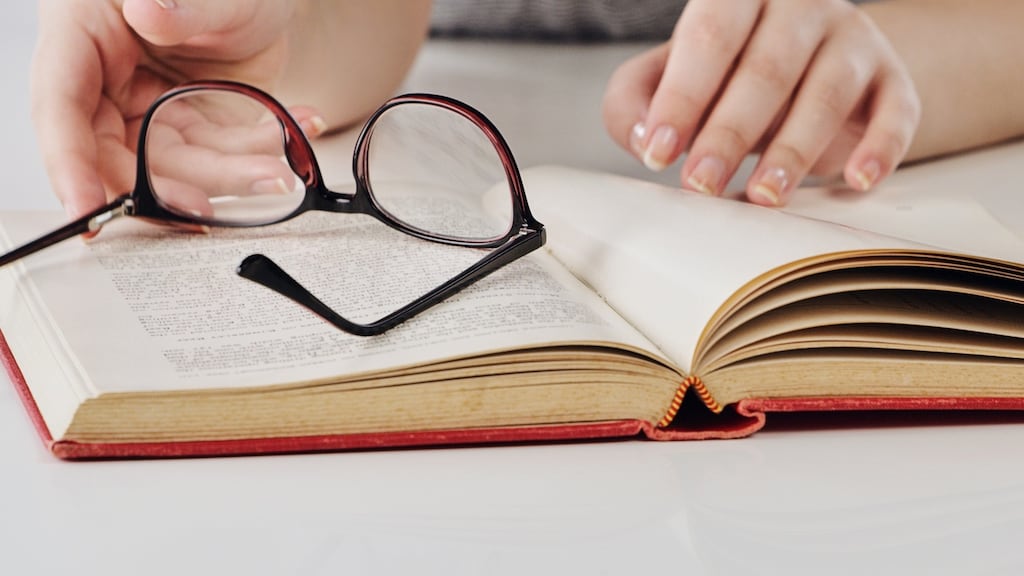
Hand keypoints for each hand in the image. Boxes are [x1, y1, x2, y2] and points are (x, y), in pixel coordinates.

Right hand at [31, 0, 323, 221]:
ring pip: (177, 167)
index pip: (61, 109)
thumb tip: (148, 13)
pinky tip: (298, 130)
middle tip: (203, 209)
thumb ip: (177, 5)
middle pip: (119, 154)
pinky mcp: (195, 127)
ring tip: (276, 172)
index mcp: (82, 37)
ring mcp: (153, 110)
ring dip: (228, 176)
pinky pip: (222, 156)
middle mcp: (110, 82)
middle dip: (166, 187)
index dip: (69, 165)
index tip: (85, 209)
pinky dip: (260, 152)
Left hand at [602, 0, 920, 205]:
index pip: (710, 37)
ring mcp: (852, 40)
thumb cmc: (726, 77)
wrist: (806, 70)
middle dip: (729, 134)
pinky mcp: (892, 81)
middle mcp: (801, 8)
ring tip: (763, 196)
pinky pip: (896, 112)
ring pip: (827, 94)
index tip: (660, 152)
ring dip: (793, 152)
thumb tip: (645, 139)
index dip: (682, 97)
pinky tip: (855, 180)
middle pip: (767, 69)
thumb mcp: (668, 81)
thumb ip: (635, 101)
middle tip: (701, 184)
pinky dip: (879, 148)